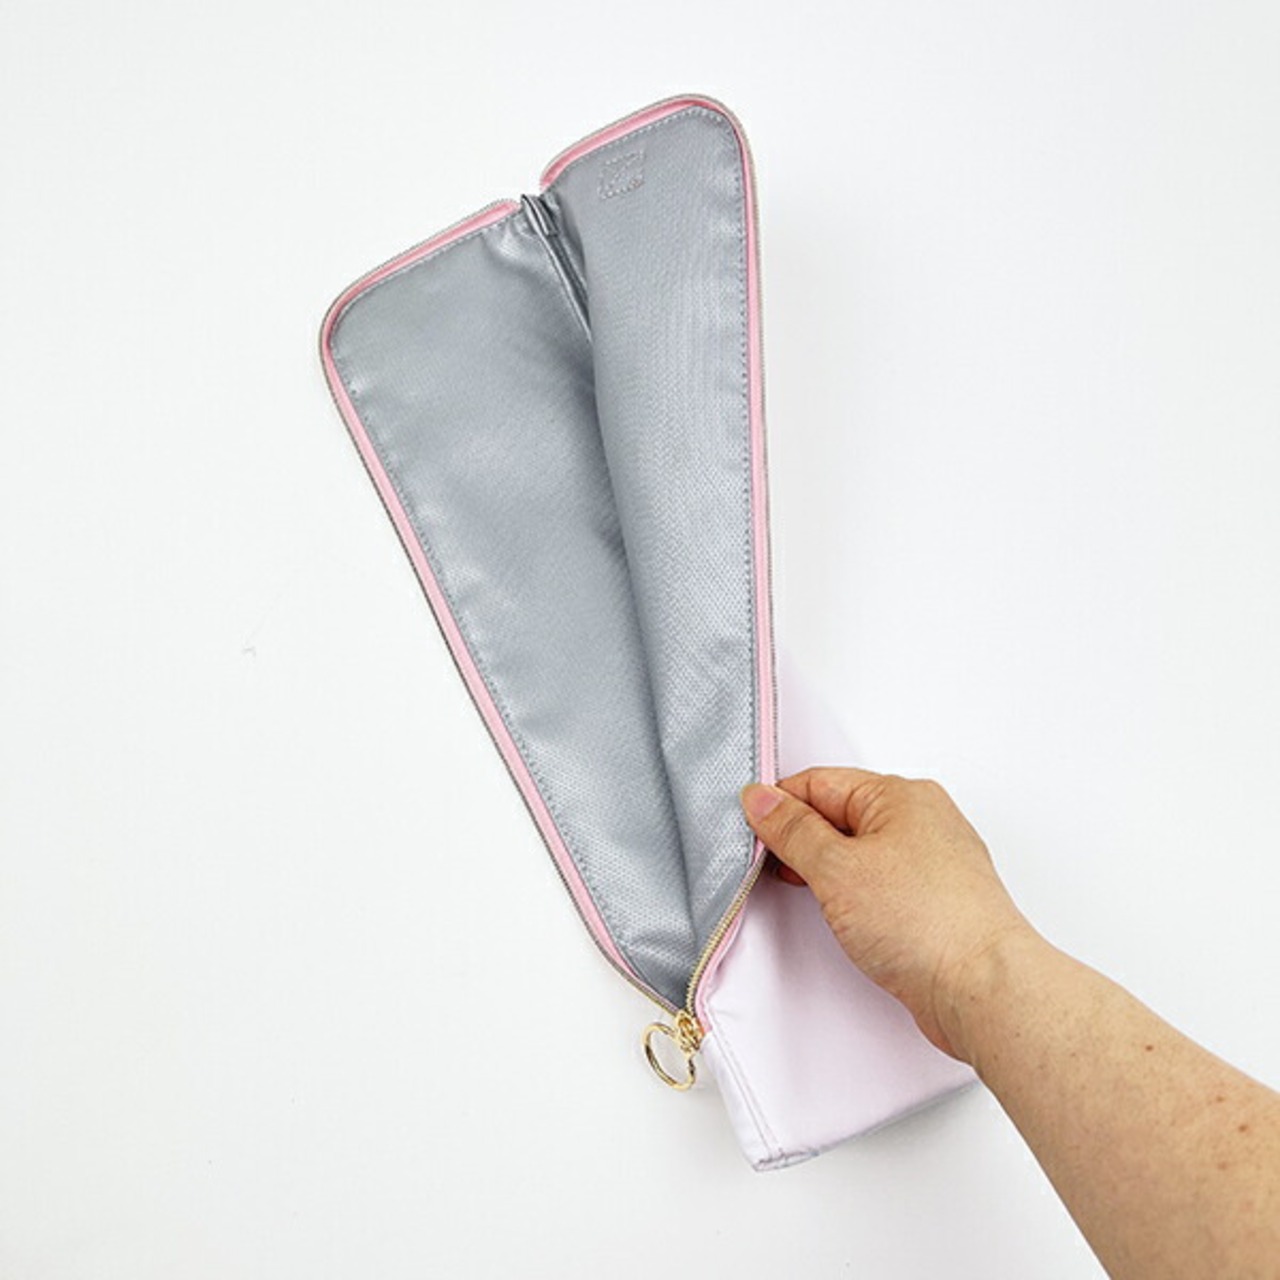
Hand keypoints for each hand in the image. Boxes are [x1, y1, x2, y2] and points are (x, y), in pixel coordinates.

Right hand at [739, 768, 1035, 1060]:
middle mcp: (922, 820)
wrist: (984, 990)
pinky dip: (853, 895)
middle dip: (801, 841)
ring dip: (828, 872)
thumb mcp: (837, 868)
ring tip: (808, 897)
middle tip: (770, 870)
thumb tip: (761, 799)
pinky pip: (880, 883)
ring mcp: (933, 862)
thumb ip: (793, 830)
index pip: (820, 782)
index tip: (749, 833)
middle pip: (840, 815)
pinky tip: (843, 917)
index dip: (778, 806)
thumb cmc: (926, 924)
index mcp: (900, 795)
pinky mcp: (936, 902)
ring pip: (860, 852)